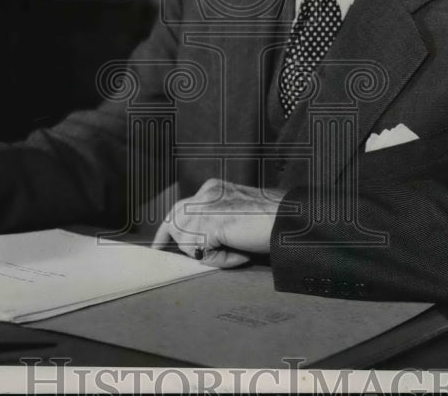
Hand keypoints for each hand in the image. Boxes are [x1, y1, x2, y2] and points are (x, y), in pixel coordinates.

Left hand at [152, 178, 284, 267]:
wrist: (289, 218)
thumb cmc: (271, 220)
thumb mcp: (237, 216)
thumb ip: (217, 224)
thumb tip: (198, 248)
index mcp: (213, 188)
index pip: (181, 208)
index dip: (169, 229)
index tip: (158, 245)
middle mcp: (206, 193)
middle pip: (174, 220)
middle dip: (173, 241)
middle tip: (171, 256)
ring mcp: (206, 207)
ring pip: (186, 240)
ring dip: (207, 252)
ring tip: (236, 249)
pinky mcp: (209, 223)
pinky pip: (202, 254)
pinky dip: (220, 259)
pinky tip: (241, 251)